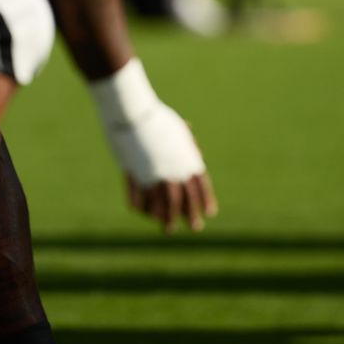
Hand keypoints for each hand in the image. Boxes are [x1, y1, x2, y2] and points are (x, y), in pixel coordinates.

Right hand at [104, 102, 218, 232]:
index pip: (200, 185)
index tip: (210, 212)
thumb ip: (188, 145)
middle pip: (184, 199)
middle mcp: (174, 171)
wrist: (133, 113)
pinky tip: (145, 213)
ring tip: (169, 229)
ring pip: (163, 205)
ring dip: (167, 219)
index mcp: (187, 159)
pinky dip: (143, 208)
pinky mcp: (136, 177)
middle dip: (190, 215)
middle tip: (195, 227)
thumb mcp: (177, 130)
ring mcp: (154, 176)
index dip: (206, 200)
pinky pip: (141, 198)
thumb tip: (197, 154)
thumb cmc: (155, 117)